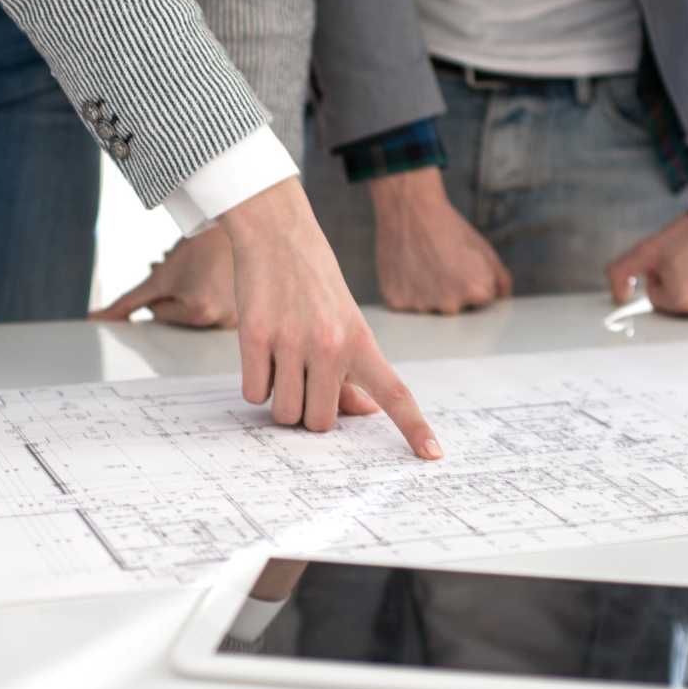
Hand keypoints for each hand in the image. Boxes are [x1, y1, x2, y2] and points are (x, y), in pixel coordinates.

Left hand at [91, 227, 236, 327]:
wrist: (234, 225)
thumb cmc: (198, 247)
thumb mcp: (157, 278)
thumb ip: (126, 304)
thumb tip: (96, 320)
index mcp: (199, 313)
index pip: (160, 315)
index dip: (162, 291)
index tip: (177, 274)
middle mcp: (222, 321)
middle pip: (179, 319)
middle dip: (175, 297)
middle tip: (187, 274)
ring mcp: (238, 319)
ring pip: (197, 314)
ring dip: (192, 296)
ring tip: (201, 275)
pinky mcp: (248, 314)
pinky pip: (218, 313)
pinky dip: (212, 298)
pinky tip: (216, 280)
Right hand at [219, 179, 441, 458]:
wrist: (277, 233)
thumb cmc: (315, 281)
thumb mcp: (347, 320)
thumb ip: (353, 369)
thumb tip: (363, 411)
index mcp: (360, 341)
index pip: (394, 392)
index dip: (413, 427)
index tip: (433, 455)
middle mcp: (330, 344)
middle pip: (320, 422)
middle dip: (309, 411)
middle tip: (304, 379)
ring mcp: (291, 342)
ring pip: (284, 413)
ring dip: (280, 399)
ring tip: (282, 364)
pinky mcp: (254, 336)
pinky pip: (254, 393)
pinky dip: (255, 383)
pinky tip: (262, 352)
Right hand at [369, 168, 510, 313]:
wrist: (410, 211)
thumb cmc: (447, 228)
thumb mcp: (484, 249)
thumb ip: (500, 278)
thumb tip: (502, 296)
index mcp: (477, 292)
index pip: (482, 301)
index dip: (473, 282)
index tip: (462, 266)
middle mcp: (450, 305)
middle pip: (455, 309)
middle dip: (452, 292)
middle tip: (441, 265)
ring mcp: (421, 307)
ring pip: (429, 309)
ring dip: (428, 294)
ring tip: (424, 266)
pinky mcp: (397, 303)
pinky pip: (406, 306)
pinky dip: (407, 292)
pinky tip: (409, 271)